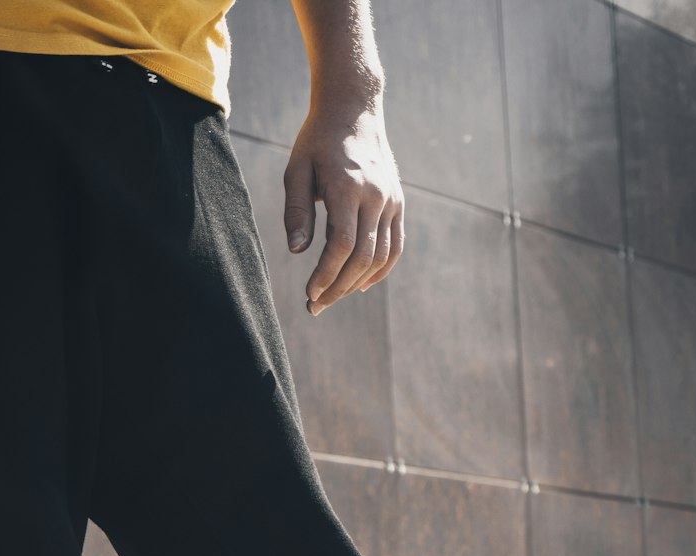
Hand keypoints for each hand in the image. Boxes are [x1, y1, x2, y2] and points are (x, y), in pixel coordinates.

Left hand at [284, 103, 403, 314]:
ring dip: (356, 284)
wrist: (355, 109)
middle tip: (315, 306)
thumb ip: (296, 211)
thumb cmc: (318, 140)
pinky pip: (395, 247)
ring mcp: (391, 201)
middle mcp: (376, 196)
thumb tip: (298, 252)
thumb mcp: (297, 170)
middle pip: (362, 258)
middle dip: (338, 288)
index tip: (309, 293)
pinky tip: (360, 285)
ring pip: (380, 257)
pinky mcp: (398, 204)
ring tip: (332, 296)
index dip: (325, 275)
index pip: (341, 245)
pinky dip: (380, 271)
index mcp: (349, 187)